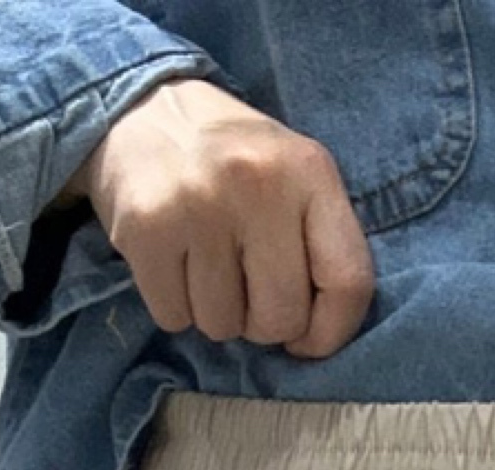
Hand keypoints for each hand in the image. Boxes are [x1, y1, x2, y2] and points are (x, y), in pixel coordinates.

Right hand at [66, 76, 373, 356]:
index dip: (331, 330)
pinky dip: (174, 306)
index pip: (348, 281)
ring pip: (222, 326)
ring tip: (205, 264)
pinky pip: (174, 318)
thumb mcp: (294, 178)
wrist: (145, 108)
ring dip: (214, 313)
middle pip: (280, 318)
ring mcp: (198, 204)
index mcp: (309, 170)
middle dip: (262, 323)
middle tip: (244, 287)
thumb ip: (319, 244)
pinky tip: (174, 263)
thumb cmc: (235, 162)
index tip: (307, 337)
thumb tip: (315, 337)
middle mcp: (257, 182)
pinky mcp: (146, 228)